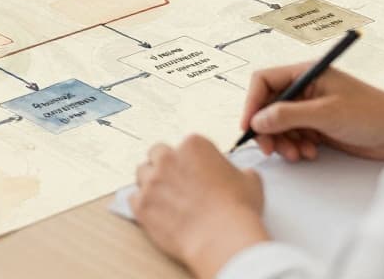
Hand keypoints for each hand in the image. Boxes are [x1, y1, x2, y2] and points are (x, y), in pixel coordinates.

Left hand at [132, 136, 268, 278]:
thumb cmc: (237, 210)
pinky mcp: (141, 204)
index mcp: (193, 146)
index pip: (184, 145)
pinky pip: (133, 198)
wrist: (222, 239)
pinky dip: (142, 203)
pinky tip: (156, 211)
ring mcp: (151, 182)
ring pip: (142, 174)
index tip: (195, 171)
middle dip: (164, 165)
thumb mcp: (250, 181)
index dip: (190, 160)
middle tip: (176, 181)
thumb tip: (242, 174)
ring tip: (166, 198)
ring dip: (151, 183)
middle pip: (156, 153)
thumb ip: (240, 171)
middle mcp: (167, 159)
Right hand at [242, 64, 383, 162]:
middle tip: (270, 150)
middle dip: (268, 129)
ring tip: (298, 154)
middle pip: (268, 106)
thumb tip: (257, 121)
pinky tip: (310, 153)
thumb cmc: (372, 114)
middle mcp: (305, 89)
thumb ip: (288, 115)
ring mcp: (312, 108)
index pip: (264, 82)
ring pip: (280, 124)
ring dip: (283, 141)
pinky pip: (294, 135)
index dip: (252, 103)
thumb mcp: (326, 114)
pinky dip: (296, 146)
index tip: (249, 127)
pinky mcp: (319, 126)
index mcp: (306, 74)